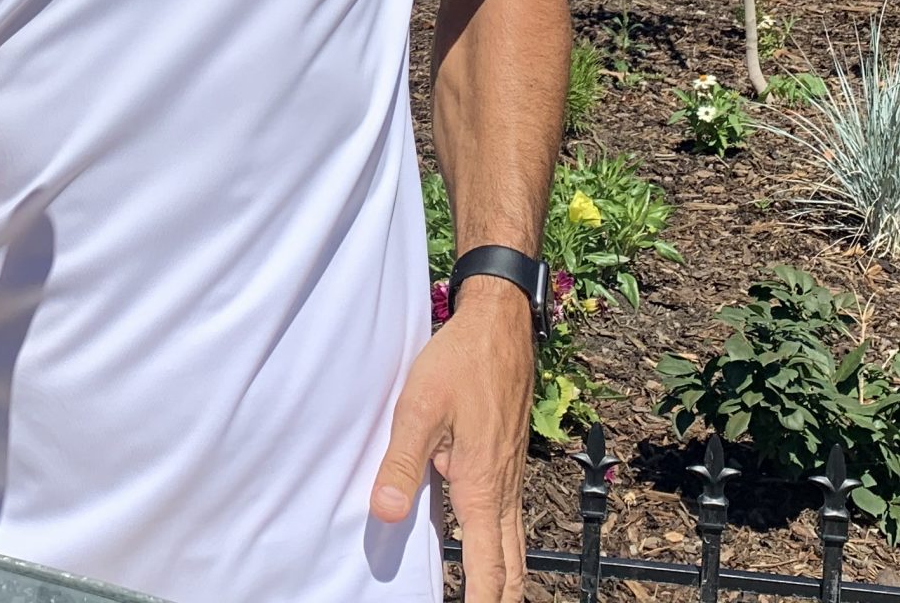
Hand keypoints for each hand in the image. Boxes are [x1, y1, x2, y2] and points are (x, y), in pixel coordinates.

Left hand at [370, 285, 534, 600]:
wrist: (499, 323)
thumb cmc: (460, 362)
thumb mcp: (419, 408)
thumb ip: (401, 462)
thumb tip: (383, 514)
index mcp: (482, 488)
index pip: (489, 569)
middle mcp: (503, 489)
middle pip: (513, 568)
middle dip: (502, 599)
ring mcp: (510, 475)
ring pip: (516, 546)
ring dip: (505, 579)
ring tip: (490, 597)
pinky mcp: (507, 459)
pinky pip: (510, 519)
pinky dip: (504, 548)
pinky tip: (487, 547)